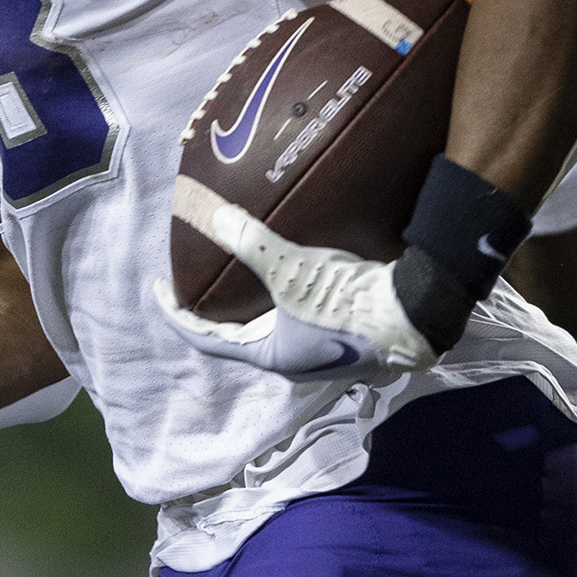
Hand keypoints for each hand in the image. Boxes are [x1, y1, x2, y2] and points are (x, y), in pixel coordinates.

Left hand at [156, 192, 438, 382]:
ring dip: (251, 304)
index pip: (207, 339)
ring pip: (272, 327)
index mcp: (271, 356)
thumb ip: (250, 242)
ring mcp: (321, 352)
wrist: (417, 314)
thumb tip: (213, 216)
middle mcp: (292, 361)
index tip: (159, 289)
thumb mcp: (291, 270)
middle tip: (198, 278)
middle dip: (215, 310)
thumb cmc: (347, 301)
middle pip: (239, 336)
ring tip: (238, 273)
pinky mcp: (345, 336)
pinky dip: (281, 298)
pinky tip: (290, 270)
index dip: (177, 314)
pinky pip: (300, 318)